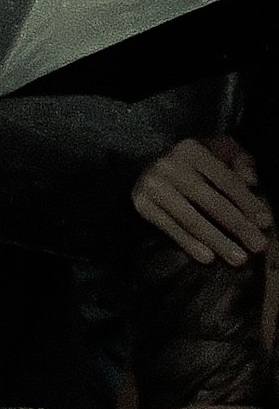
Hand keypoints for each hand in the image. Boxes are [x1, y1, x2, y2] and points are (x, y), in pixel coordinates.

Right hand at [136, 134, 271, 268]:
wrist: (151, 167)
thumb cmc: (196, 164)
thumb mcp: (221, 152)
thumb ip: (241, 162)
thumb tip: (251, 182)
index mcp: (192, 149)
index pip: (225, 179)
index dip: (247, 202)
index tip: (266, 223)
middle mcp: (169, 165)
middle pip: (208, 200)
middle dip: (236, 225)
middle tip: (258, 246)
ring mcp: (153, 185)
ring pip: (189, 218)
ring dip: (216, 240)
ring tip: (238, 259)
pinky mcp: (141, 203)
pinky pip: (169, 227)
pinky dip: (188, 244)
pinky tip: (207, 258)